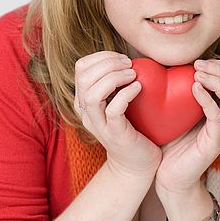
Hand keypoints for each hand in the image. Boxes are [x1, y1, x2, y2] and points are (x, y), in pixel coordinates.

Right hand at [74, 51, 161, 180]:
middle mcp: (86, 112)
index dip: (101, 56)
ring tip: (133, 75)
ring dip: (114, 77)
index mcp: (85, 101)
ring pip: (92, 94)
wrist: (137, 164)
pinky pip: (113, 110)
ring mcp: (99, 125)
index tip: (122, 58)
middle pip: (83, 77)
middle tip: (129, 65)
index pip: (80, 67)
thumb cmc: (132, 128)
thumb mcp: (119, 101)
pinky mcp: (115, 135)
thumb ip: (116, 82)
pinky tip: (138, 88)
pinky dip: (126, 94)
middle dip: (108, 63)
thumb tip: (128, 57)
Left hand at [155, 59, 219, 194]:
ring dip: (218, 81)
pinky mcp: (214, 143)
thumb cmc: (171, 143)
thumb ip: (179, 91)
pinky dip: (208, 100)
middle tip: (199, 65)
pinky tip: (195, 89)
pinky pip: (218, 117)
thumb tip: (167, 64)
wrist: (169, 177)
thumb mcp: (176, 111)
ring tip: (199, 74)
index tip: (201, 61)